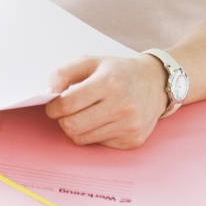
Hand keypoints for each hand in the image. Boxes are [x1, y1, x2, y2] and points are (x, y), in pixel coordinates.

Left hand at [44, 54, 168, 148]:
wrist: (156, 83)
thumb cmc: (119, 72)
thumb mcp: (92, 62)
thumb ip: (65, 72)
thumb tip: (49, 92)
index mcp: (109, 82)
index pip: (67, 104)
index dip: (53, 106)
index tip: (53, 105)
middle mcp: (121, 106)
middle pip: (72, 126)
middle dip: (63, 120)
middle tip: (66, 112)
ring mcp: (128, 126)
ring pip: (83, 139)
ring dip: (77, 128)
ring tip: (85, 114)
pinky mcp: (132, 140)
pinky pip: (99, 144)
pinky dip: (95, 134)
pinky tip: (104, 120)